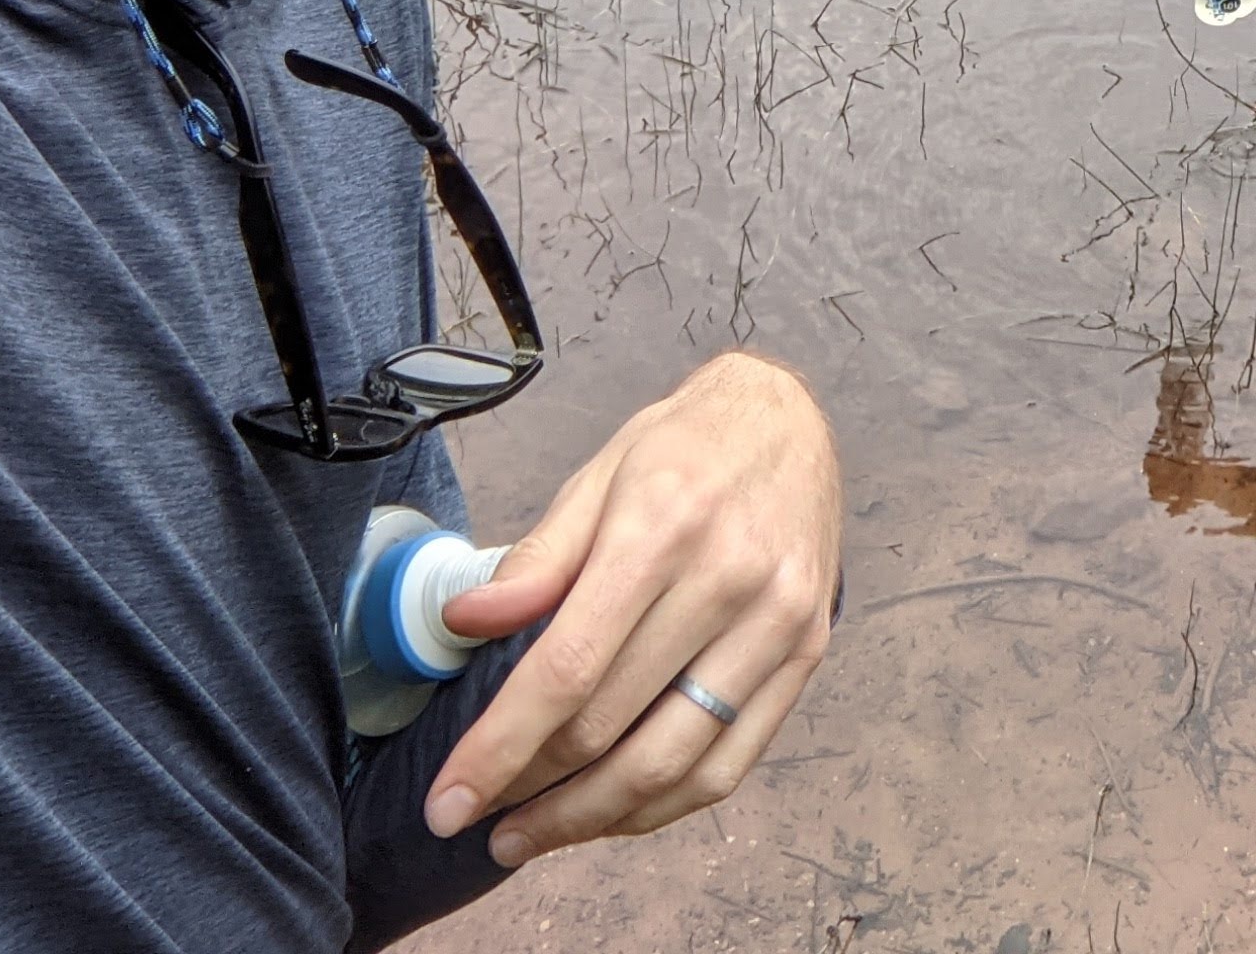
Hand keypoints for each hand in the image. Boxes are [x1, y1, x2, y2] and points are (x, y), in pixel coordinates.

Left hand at [422, 353, 841, 867]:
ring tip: (528, 835)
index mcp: (664, 527)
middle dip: (529, 789)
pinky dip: (663, 806)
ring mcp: (778, 624)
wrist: (792, 421)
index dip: (500, 748)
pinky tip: (610, 812)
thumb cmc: (683, 447)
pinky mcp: (808, 653)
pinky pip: (731, 763)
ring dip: (590, 818)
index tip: (446, 803)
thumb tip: (463, 624)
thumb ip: (536, 559)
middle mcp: (730, 580)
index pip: (568, 669)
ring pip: (674, 763)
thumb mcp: (598, 475)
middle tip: (474, 817)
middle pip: (612, 725)